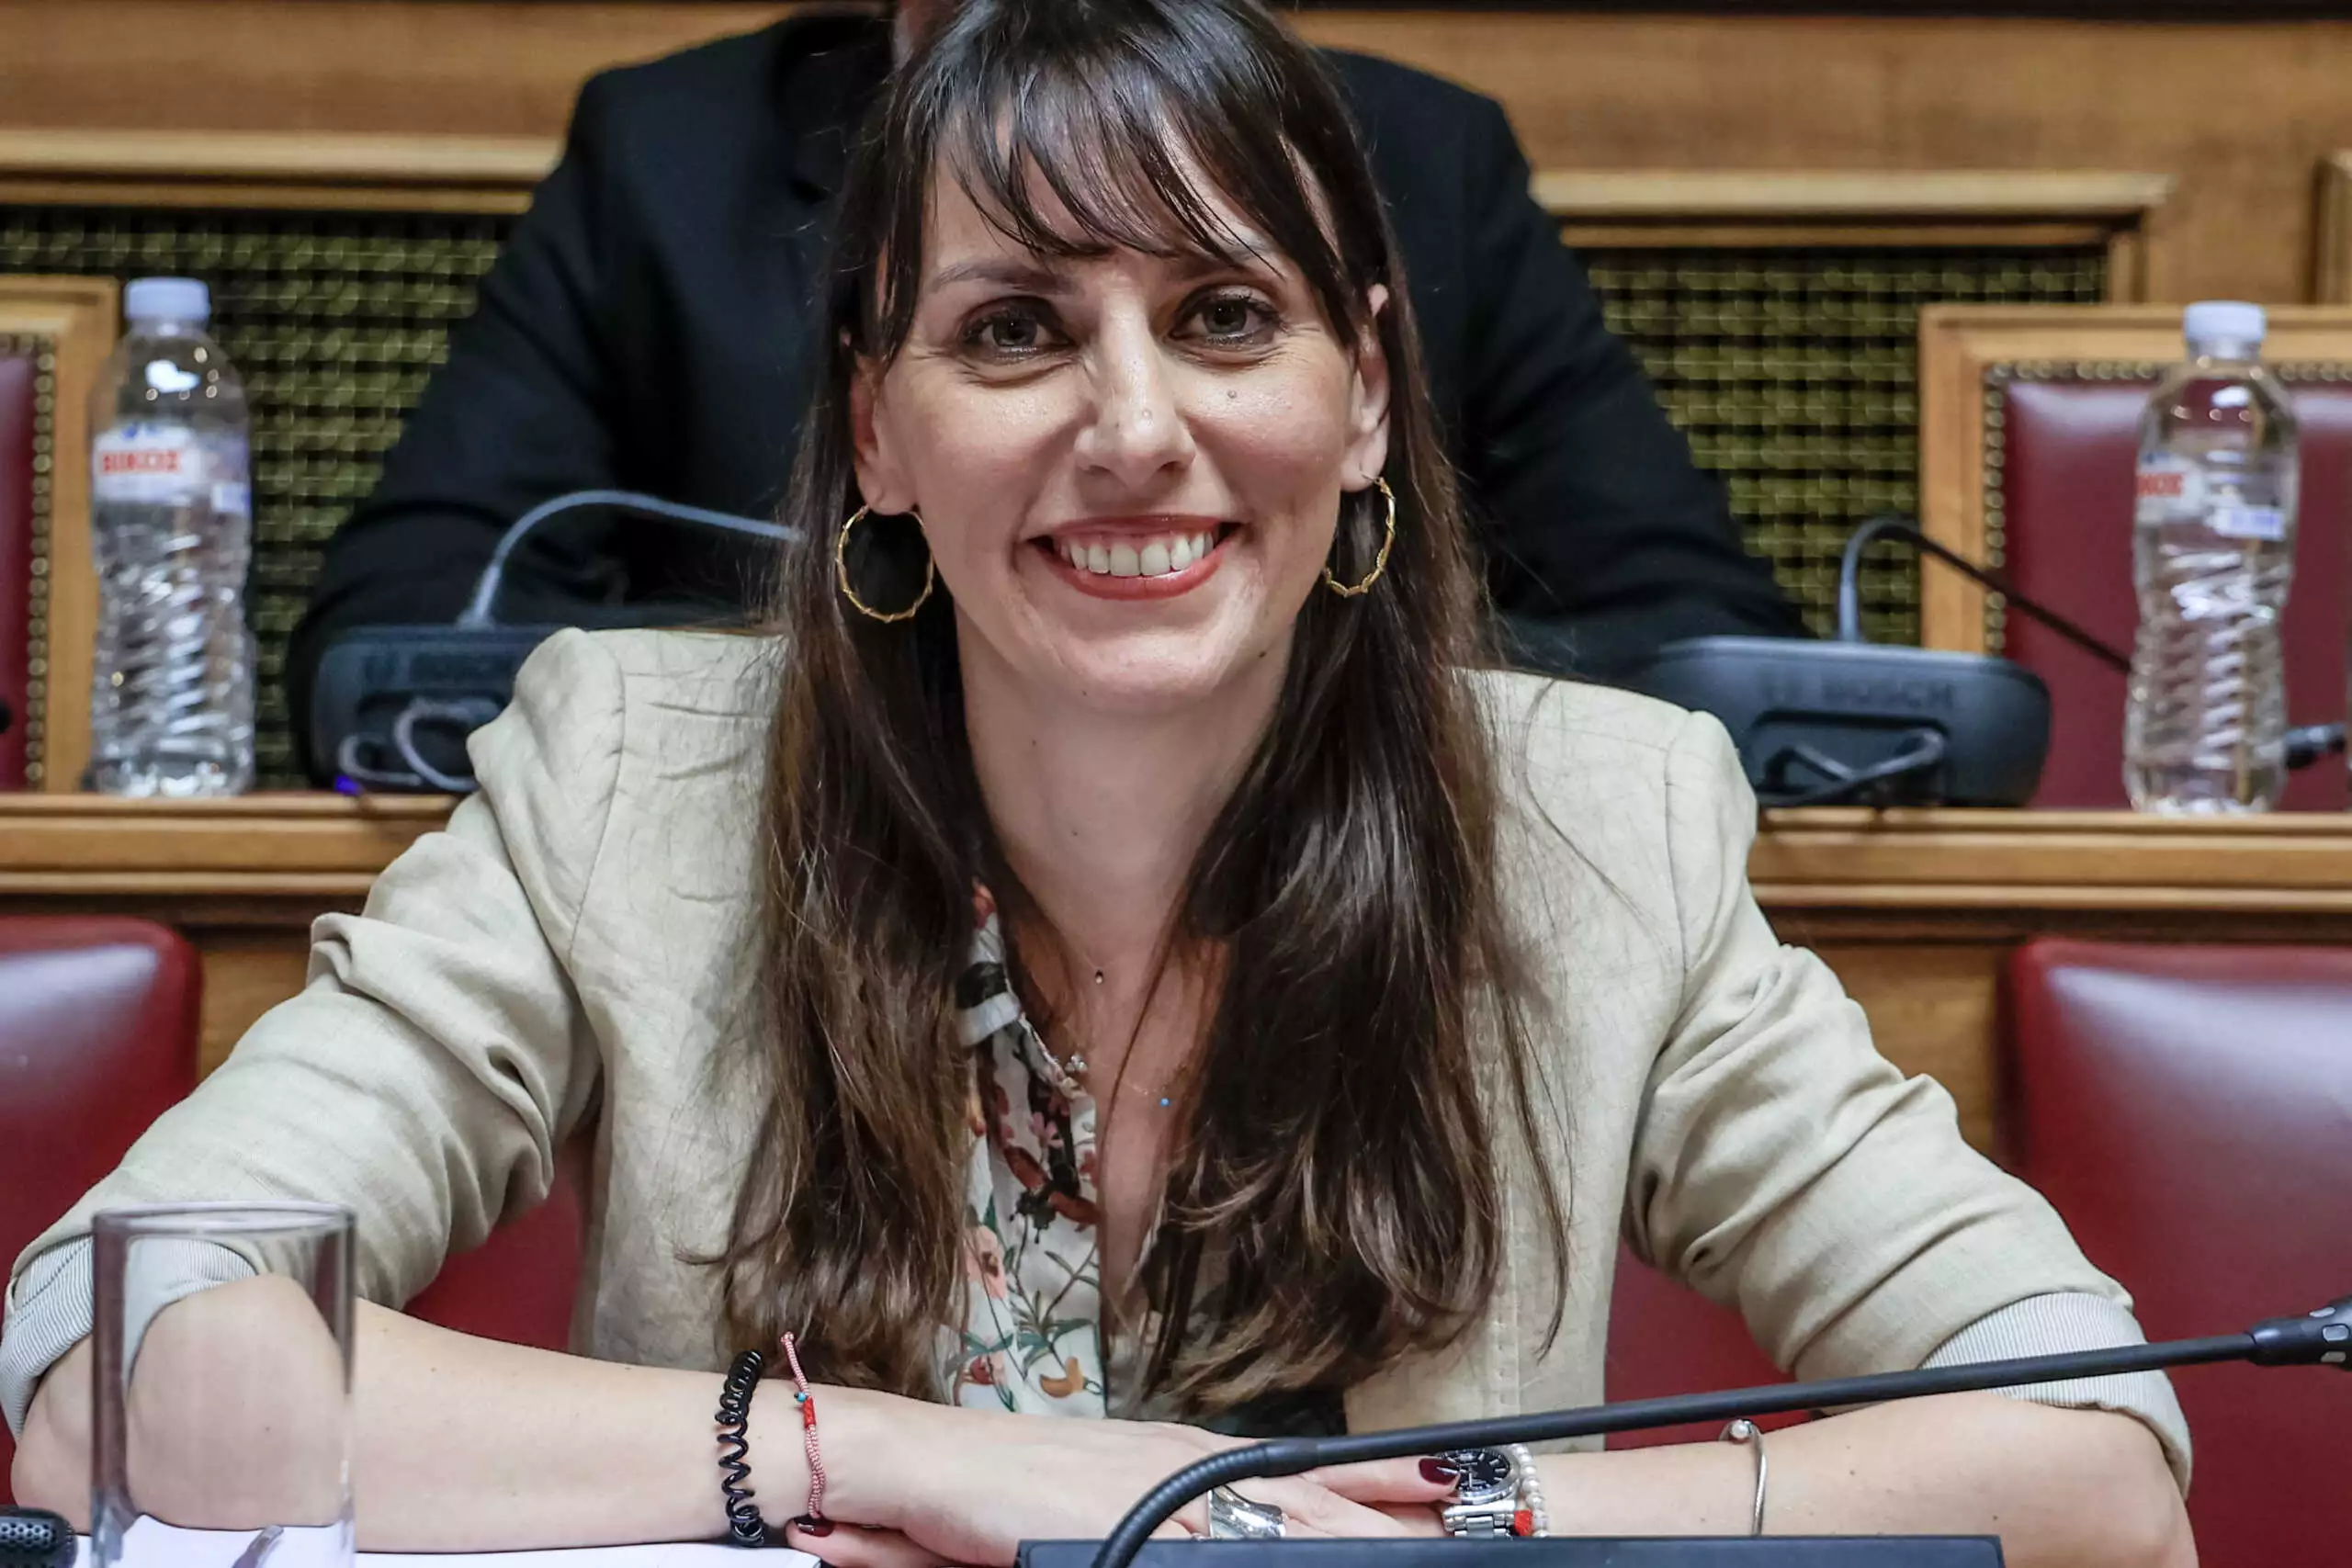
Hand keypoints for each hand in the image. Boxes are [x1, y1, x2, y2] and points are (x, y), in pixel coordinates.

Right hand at [798, 1389, 1456, 1566]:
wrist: (922, 1466)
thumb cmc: (999, 1492)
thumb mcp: (1101, 1509)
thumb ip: (1161, 1526)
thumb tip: (1211, 1540)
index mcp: (1192, 1459)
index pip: (1309, 1472)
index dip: (1385, 1482)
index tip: (1455, 1485)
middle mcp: (1195, 1468)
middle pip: (1322, 1498)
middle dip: (1402, 1512)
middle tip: (1479, 1513)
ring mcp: (1172, 1496)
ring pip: (1295, 1524)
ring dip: (1362, 1535)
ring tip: (1438, 1544)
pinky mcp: (1138, 1527)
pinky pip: (1226, 1556)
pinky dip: (1272, 1557)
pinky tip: (1323, 1559)